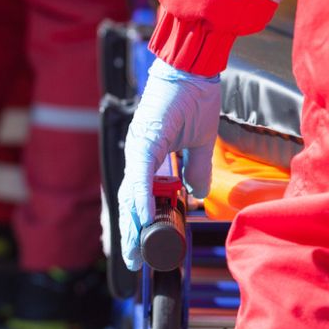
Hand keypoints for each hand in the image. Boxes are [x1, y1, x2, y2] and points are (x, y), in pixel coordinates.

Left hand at [118, 58, 220, 270]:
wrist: (193, 67)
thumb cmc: (194, 96)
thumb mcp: (199, 143)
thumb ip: (195, 169)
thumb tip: (196, 194)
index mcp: (149, 155)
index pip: (140, 196)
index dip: (138, 222)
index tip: (141, 247)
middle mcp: (139, 154)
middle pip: (129, 201)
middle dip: (130, 233)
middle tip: (131, 261)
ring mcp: (139, 147)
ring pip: (130, 193)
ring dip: (132, 223)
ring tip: (133, 250)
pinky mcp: (145, 140)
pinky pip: (141, 176)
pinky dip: (140, 197)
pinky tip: (142, 217)